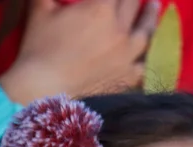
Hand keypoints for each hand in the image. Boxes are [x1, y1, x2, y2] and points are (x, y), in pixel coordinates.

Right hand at [0, 0, 157, 101]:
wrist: (43, 92)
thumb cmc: (38, 49)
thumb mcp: (40, 10)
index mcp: (101, 8)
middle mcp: (120, 30)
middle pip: (134, 4)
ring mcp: (127, 56)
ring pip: (147, 32)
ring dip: (151, 16)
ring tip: (154, 7)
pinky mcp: (127, 78)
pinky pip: (146, 63)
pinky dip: (151, 54)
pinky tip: (151, 50)